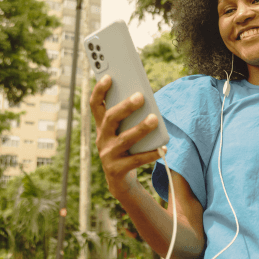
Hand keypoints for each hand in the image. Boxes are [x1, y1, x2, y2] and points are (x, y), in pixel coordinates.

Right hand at [89, 75, 165, 197]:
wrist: (121, 181)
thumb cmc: (127, 149)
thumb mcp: (125, 131)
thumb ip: (130, 117)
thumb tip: (146, 99)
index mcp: (102, 126)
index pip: (95, 105)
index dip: (100, 90)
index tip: (109, 76)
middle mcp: (102, 139)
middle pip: (111, 119)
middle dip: (125, 106)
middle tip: (140, 96)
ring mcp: (108, 155)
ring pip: (125, 139)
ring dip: (141, 128)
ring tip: (155, 119)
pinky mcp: (116, 170)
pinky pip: (135, 160)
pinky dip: (150, 154)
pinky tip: (162, 148)